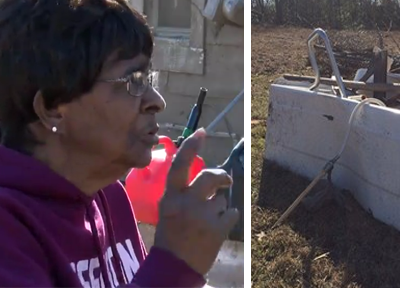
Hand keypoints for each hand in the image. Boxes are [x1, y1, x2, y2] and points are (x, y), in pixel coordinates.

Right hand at [153, 128, 239, 274]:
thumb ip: (182, 194)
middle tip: (226, 181)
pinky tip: (216, 230)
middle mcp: (186, 204)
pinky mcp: (218, 230)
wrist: (173, 268)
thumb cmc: (171, 238)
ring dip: (218, 209)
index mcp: (170, 198)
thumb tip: (206, 178)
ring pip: (221, 200)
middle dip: (221, 176)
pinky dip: (227, 220)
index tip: (202, 132)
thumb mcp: (168, 211)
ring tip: (206, 224)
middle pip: (210, 176)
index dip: (191, 147)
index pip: (179, 166)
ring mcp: (203, 217)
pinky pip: (231, 214)